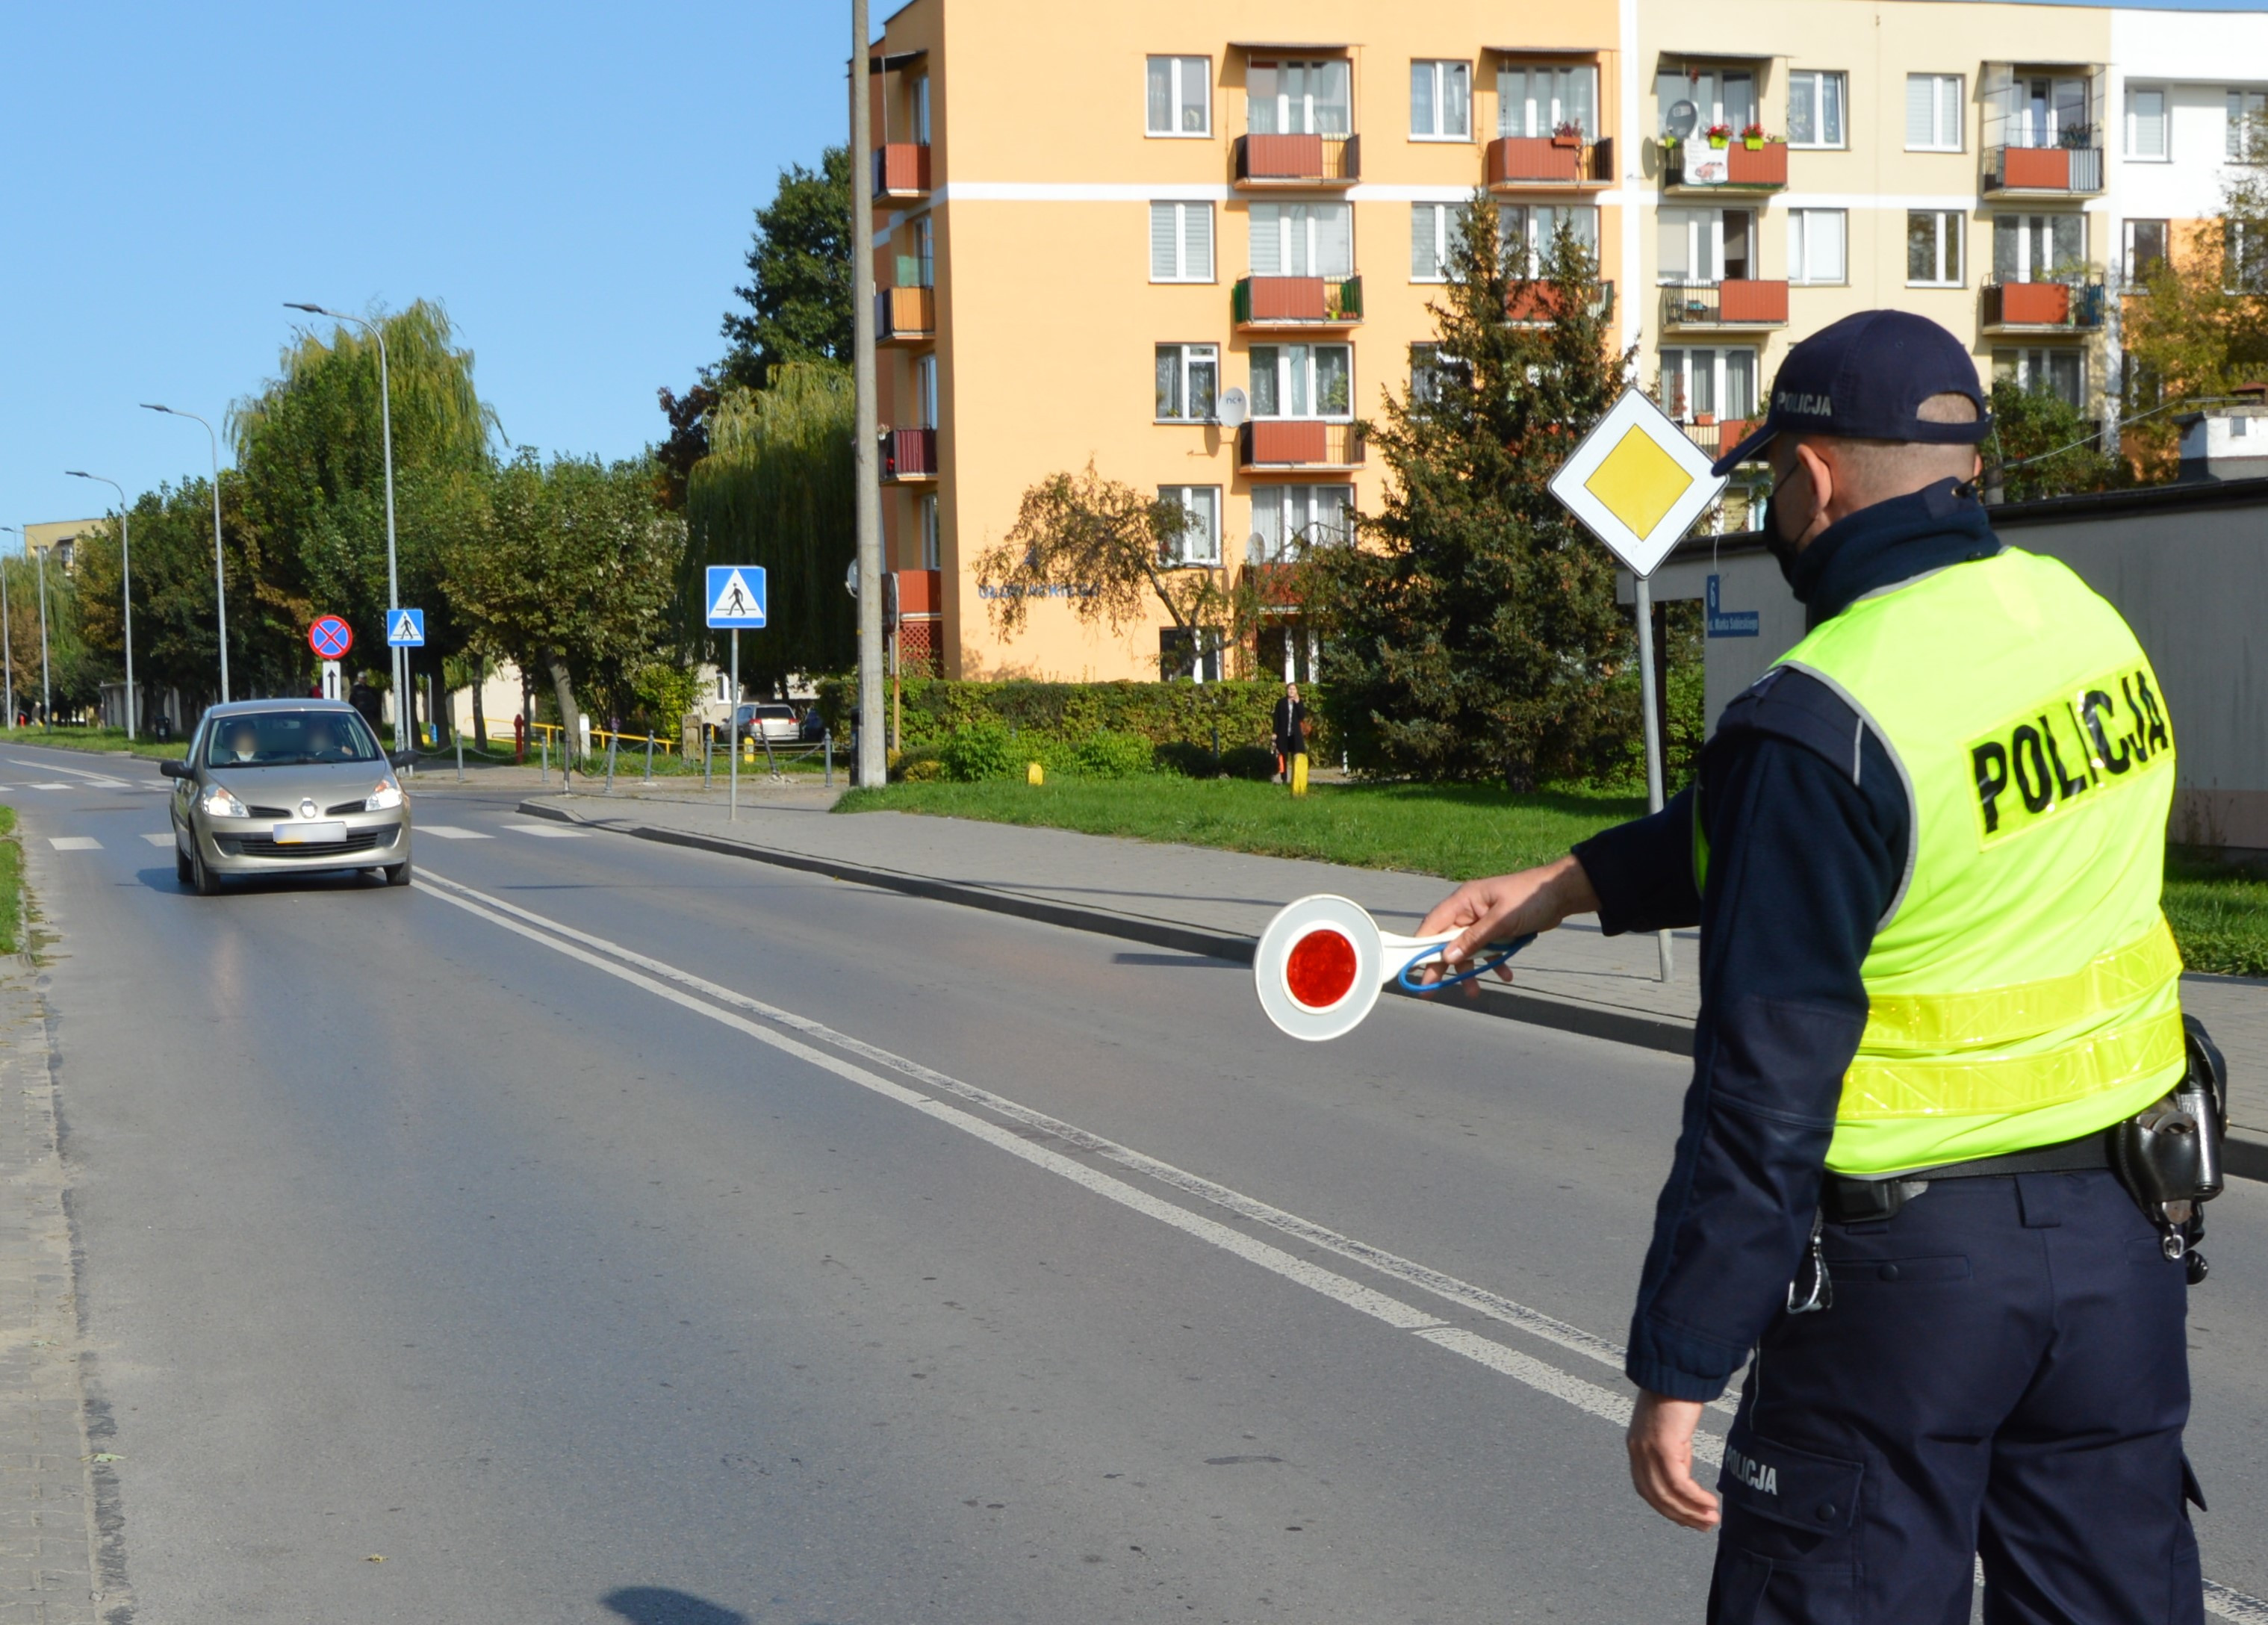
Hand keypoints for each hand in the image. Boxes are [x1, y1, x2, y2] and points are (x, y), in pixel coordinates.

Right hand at [1412, 855, 1599, 987]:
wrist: (1561, 894)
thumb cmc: (1530, 899)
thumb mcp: (1501, 921)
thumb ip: (1474, 939)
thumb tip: (1447, 957)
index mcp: (1464, 901)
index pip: (1434, 924)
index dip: (1421, 946)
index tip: (1413, 969)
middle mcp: (1469, 911)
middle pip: (1448, 942)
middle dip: (1442, 966)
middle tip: (1430, 991)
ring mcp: (1483, 922)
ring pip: (1468, 950)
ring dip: (1472, 971)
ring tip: (1475, 993)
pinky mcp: (1498, 931)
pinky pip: (1488, 950)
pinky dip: (1495, 963)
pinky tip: (1507, 975)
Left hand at [1626, 1390, 1719, 1530]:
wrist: (1676, 1373)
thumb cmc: (1676, 1397)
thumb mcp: (1671, 1431)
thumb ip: (1674, 1454)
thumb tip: (1684, 1478)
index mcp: (1637, 1449)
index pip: (1647, 1490)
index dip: (1667, 1509)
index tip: (1688, 1519)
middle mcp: (1638, 1452)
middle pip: (1656, 1498)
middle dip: (1681, 1516)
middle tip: (1704, 1526)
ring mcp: (1648, 1451)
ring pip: (1667, 1495)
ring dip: (1691, 1512)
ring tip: (1712, 1519)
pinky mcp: (1663, 1447)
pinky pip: (1679, 1483)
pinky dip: (1694, 1498)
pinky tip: (1710, 1503)